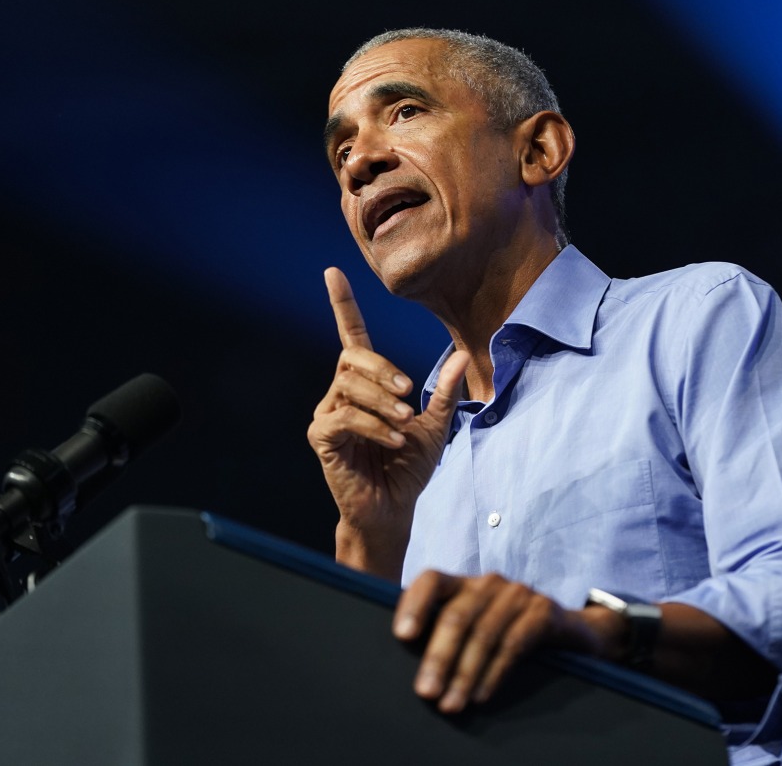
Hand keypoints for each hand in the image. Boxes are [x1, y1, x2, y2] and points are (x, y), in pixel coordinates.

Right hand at [307, 268, 469, 578]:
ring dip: (382, 402)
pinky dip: (373, 426)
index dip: (343, 305)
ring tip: (404, 425)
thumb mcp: (436, 427)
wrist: (394, 509)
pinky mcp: (322, 437)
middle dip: (382, 369)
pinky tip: (392, 440)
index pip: (351, 337)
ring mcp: (328, 414)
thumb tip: (459, 356)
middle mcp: (341, 394)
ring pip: (349, 385)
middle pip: (352, 357)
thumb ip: (444, 393)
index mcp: (366, 385)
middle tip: (408, 393)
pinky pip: (343, 418)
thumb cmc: (409, 469)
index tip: (334, 273)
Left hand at [392, 571, 609, 712]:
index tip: (402, 636)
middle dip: (438, 657)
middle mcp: (489, 583)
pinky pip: (514, 643)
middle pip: (456, 615)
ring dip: (464, 673)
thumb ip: (446, 636)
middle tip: (426, 692)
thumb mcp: (476, 628)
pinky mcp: (544, 611)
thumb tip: (408, 668)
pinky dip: (494, 672)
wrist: (572, 632)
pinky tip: (481, 695)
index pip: (431, 580)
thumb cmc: (510, 633)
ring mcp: (518, 594)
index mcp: (465, 584)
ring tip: (451, 704)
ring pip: (484, 633)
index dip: (414, 604)